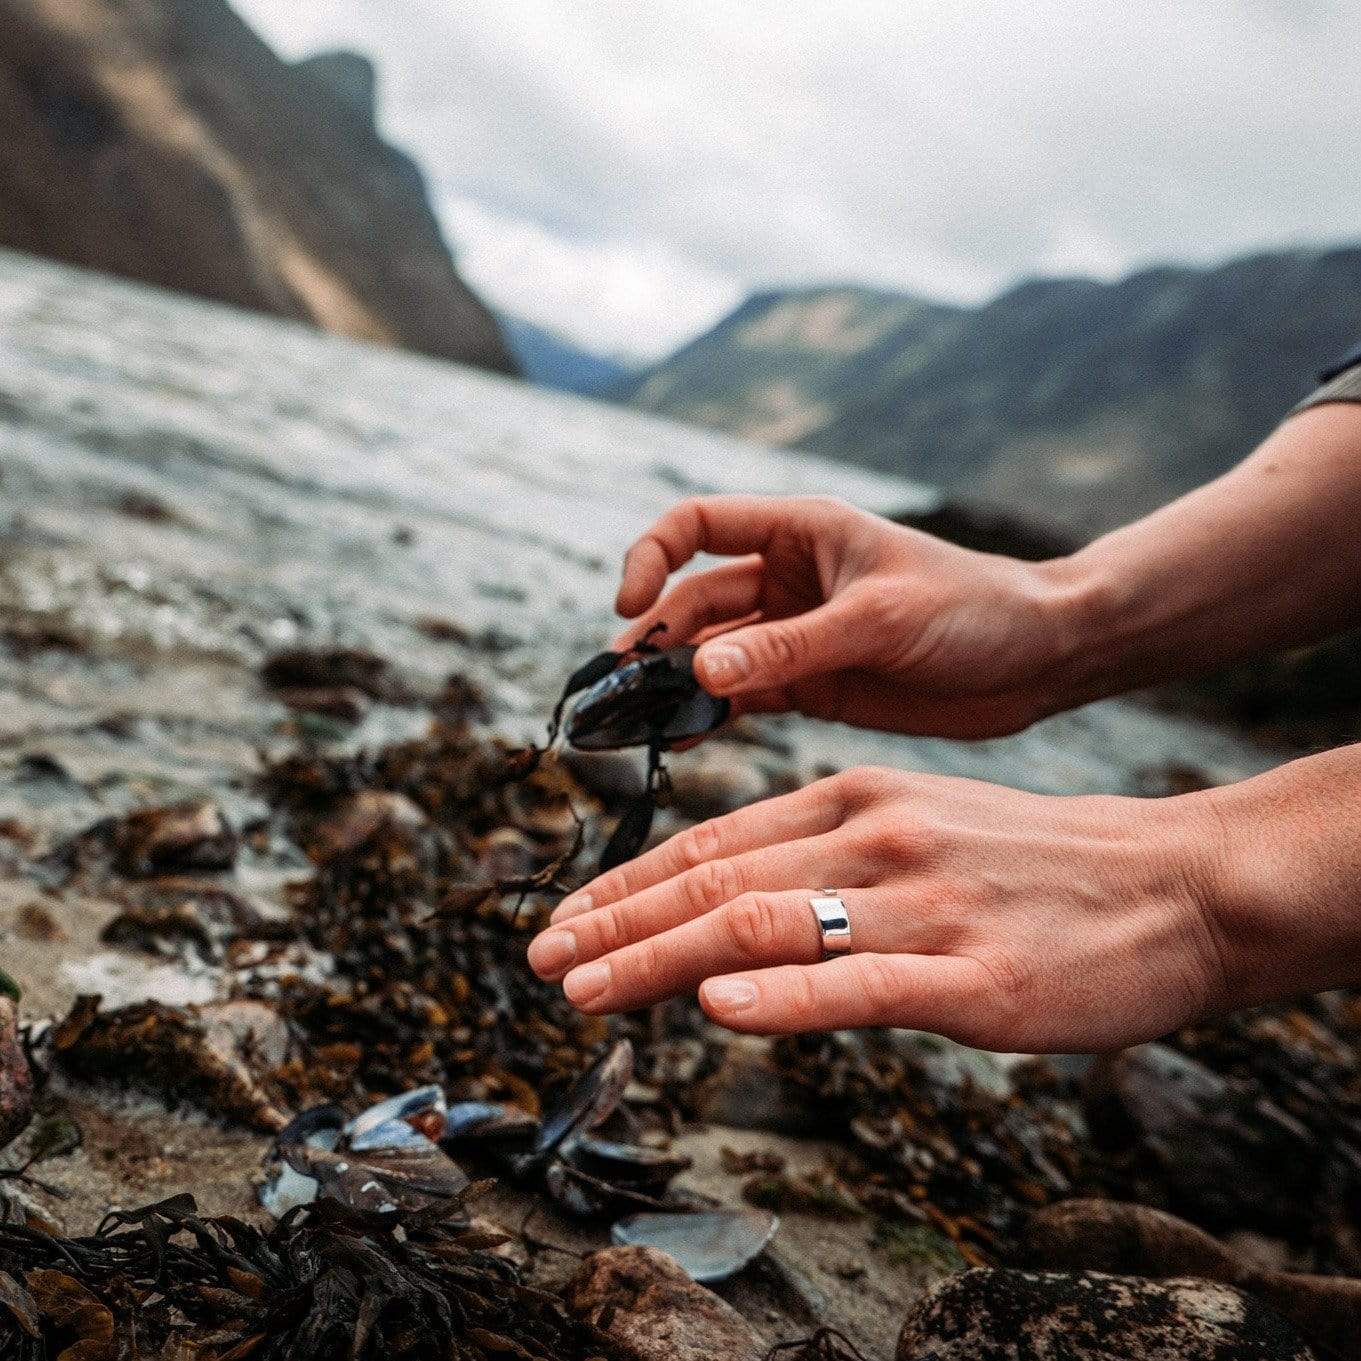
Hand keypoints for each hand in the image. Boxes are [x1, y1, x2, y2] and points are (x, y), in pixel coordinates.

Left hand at [527, 766, 1229, 1052]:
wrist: (1169, 880)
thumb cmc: (1033, 865)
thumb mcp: (917, 829)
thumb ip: (827, 862)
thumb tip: (733, 923)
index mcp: (856, 801)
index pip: (715, 844)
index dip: (630, 885)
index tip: (566, 919)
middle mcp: (874, 839)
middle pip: (718, 881)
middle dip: (616, 922)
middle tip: (541, 958)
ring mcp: (923, 905)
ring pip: (764, 926)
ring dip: (659, 956)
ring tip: (585, 987)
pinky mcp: (974, 975)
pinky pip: (861, 983)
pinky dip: (782, 996)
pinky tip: (716, 1008)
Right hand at [612, 495, 1084, 738]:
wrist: (1039, 659)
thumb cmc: (972, 609)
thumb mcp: (878, 619)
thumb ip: (790, 646)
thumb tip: (700, 671)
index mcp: (800, 533)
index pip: (696, 526)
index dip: (650, 559)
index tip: (627, 609)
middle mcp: (786, 579)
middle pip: (691, 602)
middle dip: (648, 642)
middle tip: (611, 693)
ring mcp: (795, 635)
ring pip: (709, 655)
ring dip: (669, 683)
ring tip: (628, 725)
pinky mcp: (811, 684)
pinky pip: (742, 696)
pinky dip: (709, 714)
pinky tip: (680, 738)